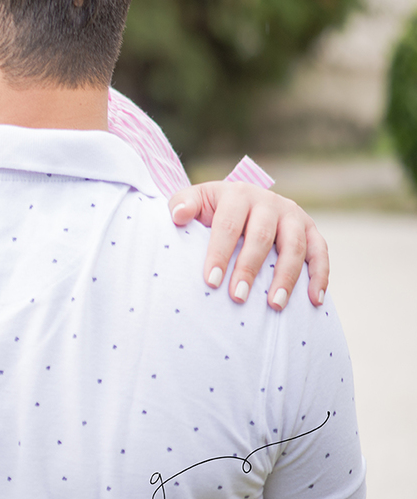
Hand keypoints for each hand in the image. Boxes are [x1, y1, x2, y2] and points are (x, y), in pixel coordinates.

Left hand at [168, 182, 328, 309]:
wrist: (239, 202)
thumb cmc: (211, 209)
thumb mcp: (194, 201)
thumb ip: (182, 205)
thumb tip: (178, 216)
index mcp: (237, 194)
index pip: (227, 225)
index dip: (219, 253)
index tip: (210, 281)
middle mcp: (269, 201)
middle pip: (261, 237)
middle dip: (249, 269)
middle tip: (237, 297)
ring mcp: (293, 215)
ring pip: (294, 247)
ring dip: (286, 278)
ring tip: (274, 305)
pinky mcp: (311, 229)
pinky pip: (320, 253)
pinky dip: (320, 276)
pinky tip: (313, 301)